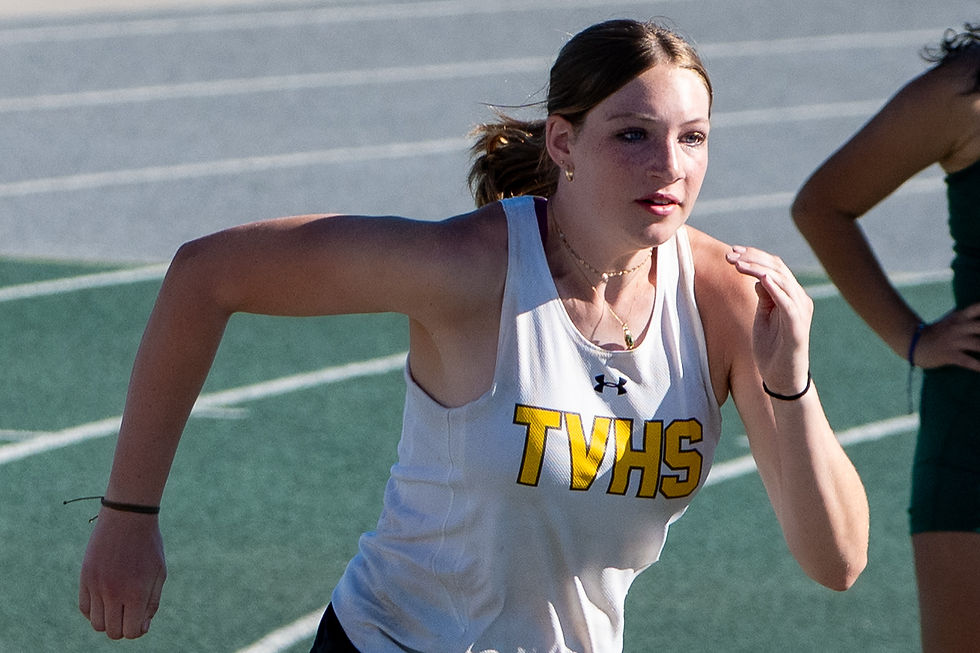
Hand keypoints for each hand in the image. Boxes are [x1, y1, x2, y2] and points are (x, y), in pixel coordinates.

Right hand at [79, 509, 165, 638]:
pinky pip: (84, 608)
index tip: (141, 619)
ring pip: (97, 624)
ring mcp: (97, 586)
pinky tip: (105, 599)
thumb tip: (142, 628)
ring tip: (118, 604)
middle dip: (123, 627)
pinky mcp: (85, 578)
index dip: (138, 630)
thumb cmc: (148, 546)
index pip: (132, 631)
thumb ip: (152, 603)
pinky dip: (94, 610)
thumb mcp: (160, 573)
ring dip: (108, 620)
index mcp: (137, 592)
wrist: (127, 517)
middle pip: (113, 631)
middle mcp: (115, 592)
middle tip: (130, 612)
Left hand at [726, 246, 812, 391]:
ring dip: (758, 268)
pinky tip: (761, 277)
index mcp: (790, 295)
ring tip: (737, 263)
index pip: (774, 266)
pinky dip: (775, 287)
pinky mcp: (798, 325)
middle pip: (777, 267)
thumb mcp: (763, 317)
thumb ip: (764, 297)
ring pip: (781, 279)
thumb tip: (759, 276)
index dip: (754, 256)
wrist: (782, 378)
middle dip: (752, 258)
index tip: (732, 251)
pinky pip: (788, 301)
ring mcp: (800, 311)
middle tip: (729, 255)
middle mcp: (798, 299)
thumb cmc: (772, 349)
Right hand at [912, 303, 979, 371]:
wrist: (914, 343)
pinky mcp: (949, 355)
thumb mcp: (951, 320)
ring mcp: (953, 341)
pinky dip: (979, 366)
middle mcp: (958, 327)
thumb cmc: (936, 332)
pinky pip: (968, 361)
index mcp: (960, 317)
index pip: (979, 308)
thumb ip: (968, 317)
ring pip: (978, 344)